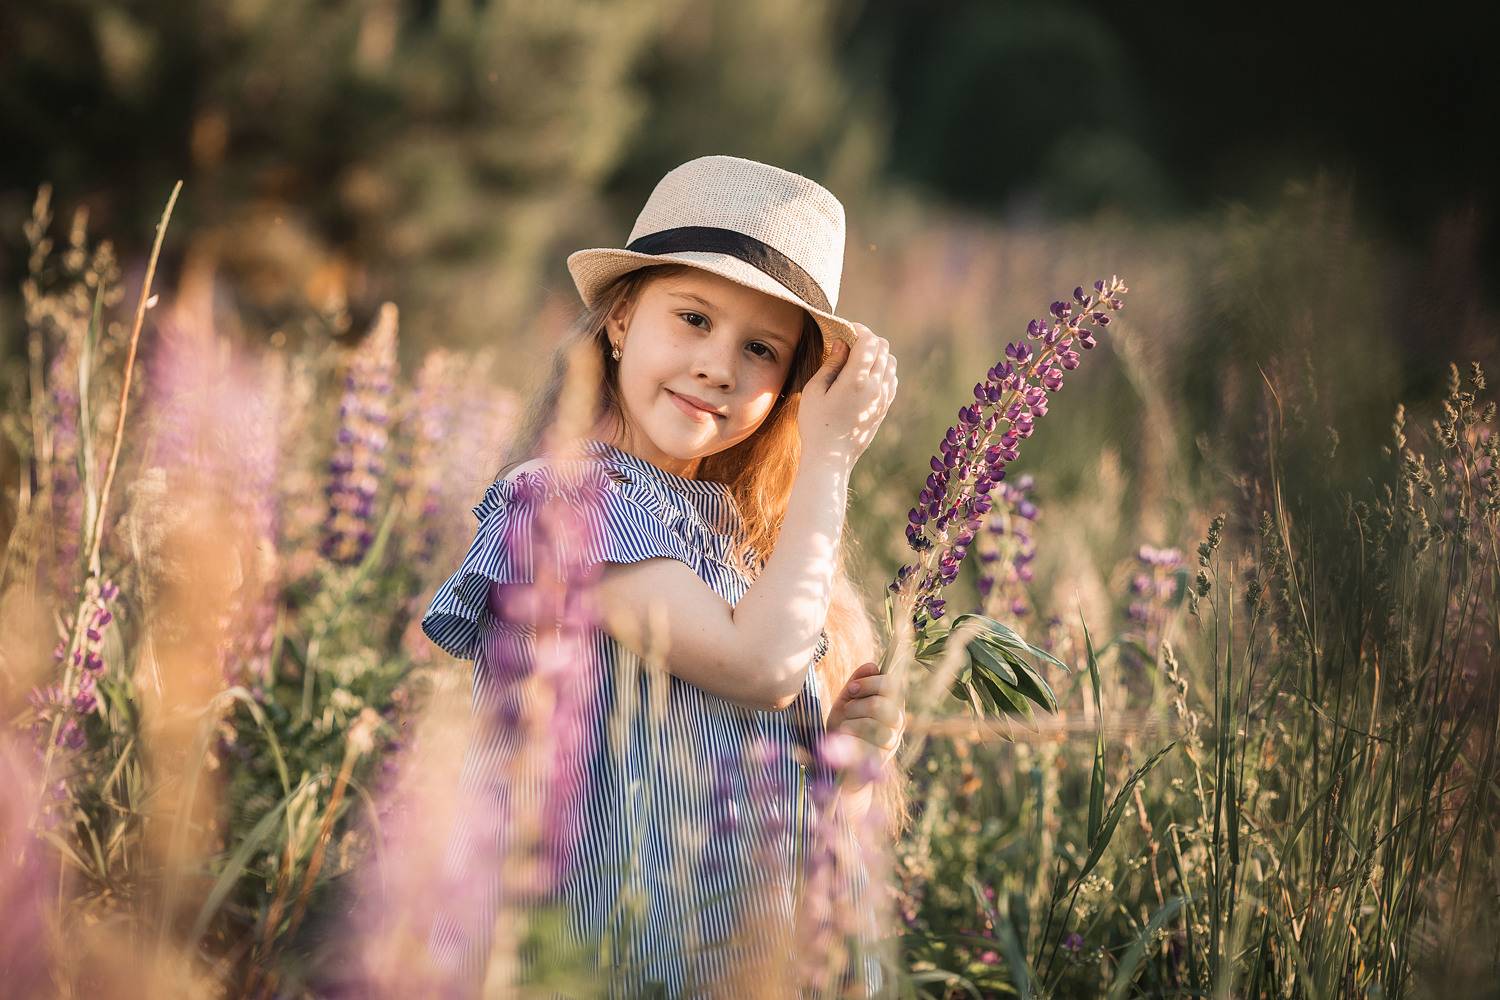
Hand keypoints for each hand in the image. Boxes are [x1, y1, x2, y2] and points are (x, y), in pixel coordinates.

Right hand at [797, 323, 897, 472]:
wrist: (830, 458)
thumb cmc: (815, 424)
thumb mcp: (814, 390)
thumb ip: (831, 364)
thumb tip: (843, 344)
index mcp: (856, 380)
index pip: (868, 341)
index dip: (859, 330)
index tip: (847, 330)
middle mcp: (875, 387)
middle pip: (883, 348)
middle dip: (868, 339)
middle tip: (851, 342)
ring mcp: (883, 398)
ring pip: (890, 362)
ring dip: (877, 354)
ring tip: (858, 359)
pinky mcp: (884, 408)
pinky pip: (892, 379)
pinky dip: (882, 370)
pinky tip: (866, 375)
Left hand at [824, 660, 904, 774]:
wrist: (838, 761)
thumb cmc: (845, 727)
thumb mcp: (848, 701)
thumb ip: (858, 683)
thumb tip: (872, 665)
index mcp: (893, 703)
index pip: (892, 684)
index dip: (870, 683)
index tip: (852, 689)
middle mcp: (898, 721)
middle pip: (881, 704)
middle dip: (857, 705)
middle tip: (846, 710)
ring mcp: (892, 741)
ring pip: (873, 725)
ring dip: (852, 723)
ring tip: (845, 728)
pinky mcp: (881, 759)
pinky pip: (866, 745)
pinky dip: (851, 741)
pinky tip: (846, 742)